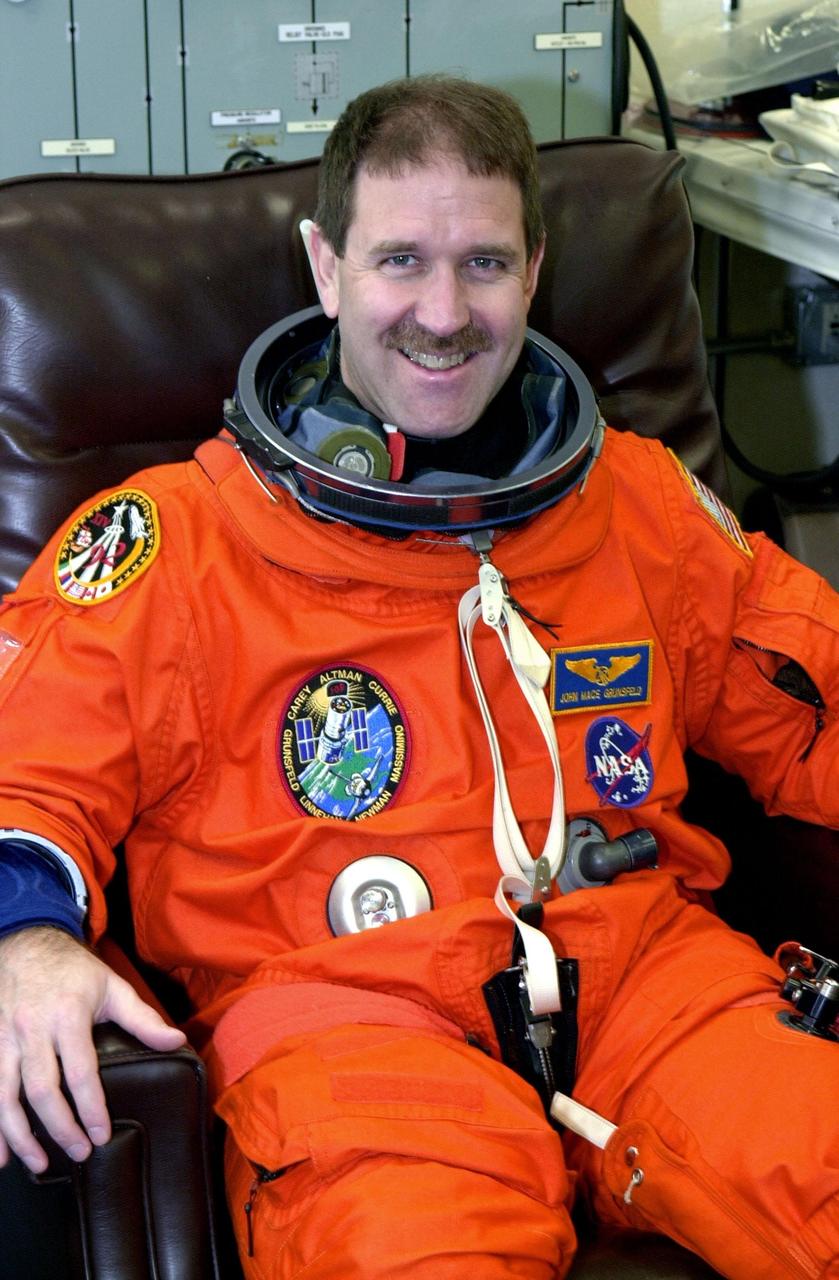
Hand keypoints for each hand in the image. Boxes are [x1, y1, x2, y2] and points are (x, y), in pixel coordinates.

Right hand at [0, 926, 185, 1173]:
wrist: (25, 942)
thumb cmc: (73, 970)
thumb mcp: (112, 987)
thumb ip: (143, 1019)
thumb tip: (177, 1042)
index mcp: (68, 1015)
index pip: (79, 1071)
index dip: (90, 1107)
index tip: (101, 1134)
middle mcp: (33, 1029)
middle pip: (42, 1089)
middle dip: (60, 1127)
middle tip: (80, 1152)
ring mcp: (5, 1038)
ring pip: (7, 1095)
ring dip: (20, 1135)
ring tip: (39, 1164)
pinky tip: (0, 1155)